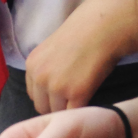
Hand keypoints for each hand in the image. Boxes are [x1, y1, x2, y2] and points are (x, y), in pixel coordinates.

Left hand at [23, 0, 137, 113]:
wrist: (105, 24)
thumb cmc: (83, 33)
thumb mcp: (52, 49)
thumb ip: (45, 70)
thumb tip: (45, 94)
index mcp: (32, 64)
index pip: (34, 94)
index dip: (48, 96)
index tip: (62, 90)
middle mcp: (40, 76)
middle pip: (42, 107)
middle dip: (56, 104)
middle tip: (73, 95)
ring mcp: (56, 86)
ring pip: (57, 112)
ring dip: (69, 107)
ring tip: (82, 93)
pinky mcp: (76, 92)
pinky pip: (73, 113)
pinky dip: (81, 108)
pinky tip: (89, 96)